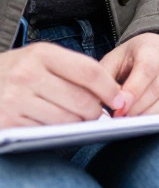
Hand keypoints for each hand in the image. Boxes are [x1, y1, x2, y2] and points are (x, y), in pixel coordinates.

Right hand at [0, 43, 123, 127]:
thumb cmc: (14, 74)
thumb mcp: (39, 60)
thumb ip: (72, 70)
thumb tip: (112, 94)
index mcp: (41, 54)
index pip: (90, 72)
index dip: (110, 88)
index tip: (119, 99)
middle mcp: (27, 74)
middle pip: (82, 100)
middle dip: (96, 112)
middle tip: (96, 115)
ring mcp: (15, 98)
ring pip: (67, 119)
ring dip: (77, 125)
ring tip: (74, 120)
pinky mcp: (7, 120)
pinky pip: (46, 131)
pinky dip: (55, 132)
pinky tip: (51, 126)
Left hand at [100, 33, 158, 116]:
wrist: (158, 55)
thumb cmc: (133, 59)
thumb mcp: (115, 60)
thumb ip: (106, 77)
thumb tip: (106, 101)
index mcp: (155, 47)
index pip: (147, 70)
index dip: (133, 91)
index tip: (119, 108)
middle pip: (158, 88)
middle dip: (137, 108)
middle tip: (121, 118)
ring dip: (149, 115)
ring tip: (133, 121)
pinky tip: (151, 121)